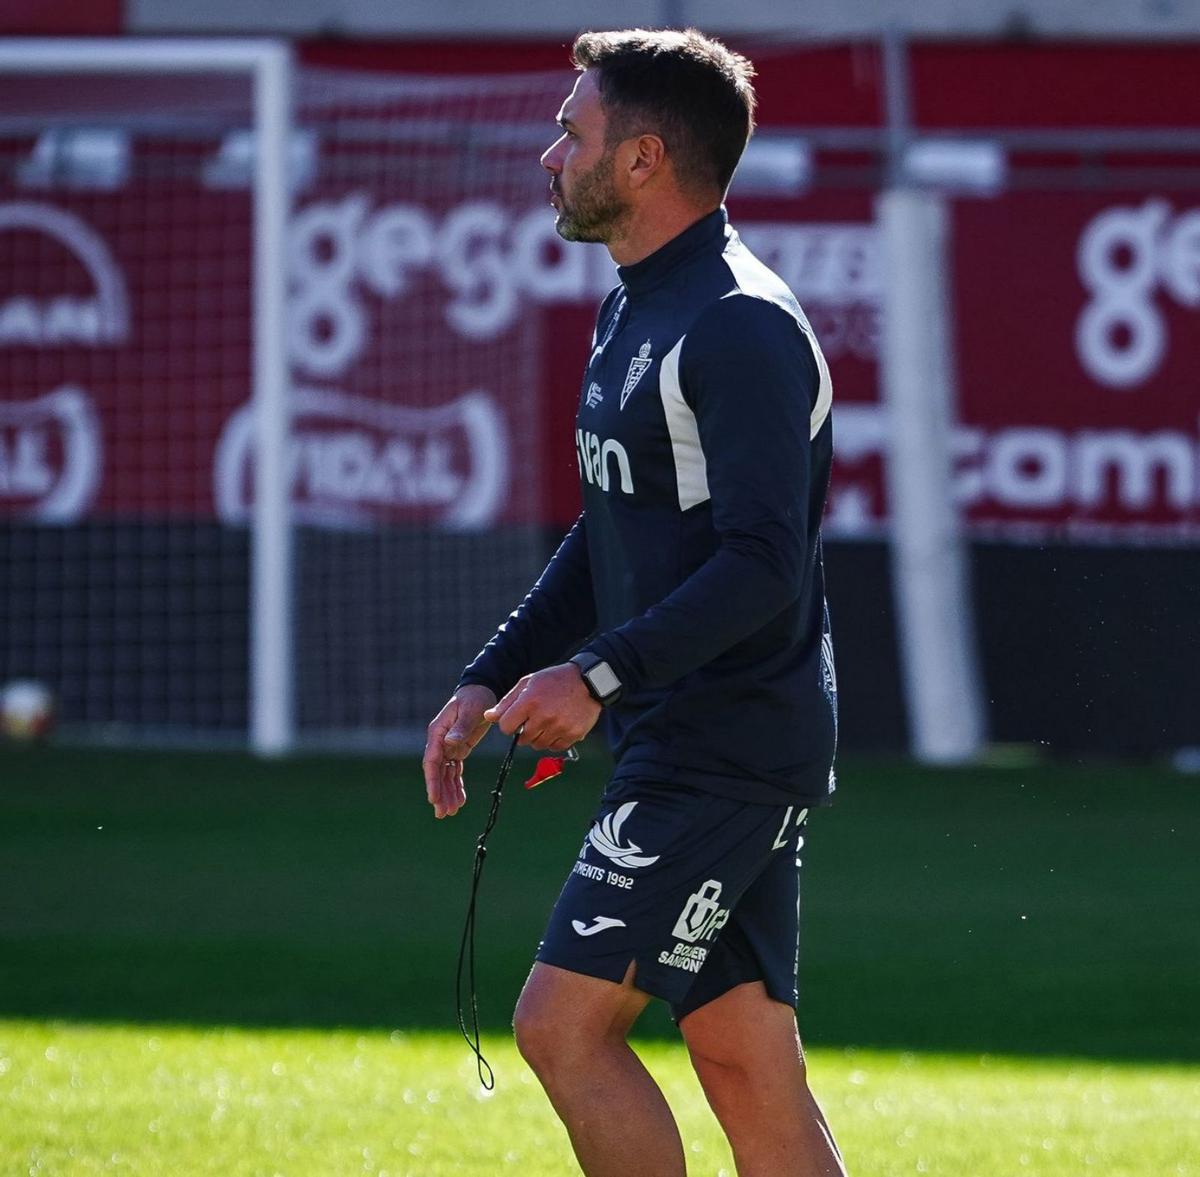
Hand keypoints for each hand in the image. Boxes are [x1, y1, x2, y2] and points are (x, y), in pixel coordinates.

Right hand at [422, 684, 496, 818]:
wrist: (481, 691)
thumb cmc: (475, 698)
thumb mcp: (470, 710)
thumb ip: (460, 727)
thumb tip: (449, 742)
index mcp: (437, 732)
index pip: (432, 761)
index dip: (432, 781)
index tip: (434, 799)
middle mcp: (439, 741)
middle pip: (437, 772)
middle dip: (439, 793)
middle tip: (443, 813)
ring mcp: (448, 746)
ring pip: (445, 774)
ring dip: (448, 792)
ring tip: (452, 811)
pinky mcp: (458, 749)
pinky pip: (455, 771)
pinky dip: (457, 785)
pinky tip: (460, 799)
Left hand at [484, 663, 601, 750]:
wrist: (589, 681)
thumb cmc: (554, 680)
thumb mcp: (528, 683)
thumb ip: (507, 702)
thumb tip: (488, 717)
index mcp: (529, 702)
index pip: (506, 727)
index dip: (509, 724)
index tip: (517, 719)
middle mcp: (543, 716)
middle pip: (522, 739)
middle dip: (525, 731)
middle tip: (536, 717)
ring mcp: (559, 727)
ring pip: (538, 745)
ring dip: (539, 737)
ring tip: (548, 721)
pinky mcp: (573, 734)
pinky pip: (555, 747)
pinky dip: (554, 740)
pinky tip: (559, 726)